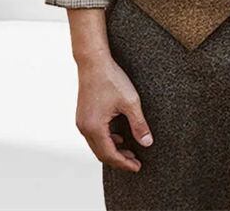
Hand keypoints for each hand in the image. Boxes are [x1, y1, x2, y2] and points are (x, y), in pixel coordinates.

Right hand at [75, 51, 152, 172]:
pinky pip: (94, 134)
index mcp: (94, 127)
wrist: (93, 62)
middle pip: (101, 153)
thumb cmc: (111, 79)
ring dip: (113, 150)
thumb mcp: (130, 102)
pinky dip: (106, 140)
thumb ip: (139, 124)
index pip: (110, 154)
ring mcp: (82, 121)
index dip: (124, 163)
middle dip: (119, 159)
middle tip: (135, 162)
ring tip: (130, 151)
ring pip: (97, 145)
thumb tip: (147, 143)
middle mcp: (84, 127)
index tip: (137, 167)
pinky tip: (119, 136)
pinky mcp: (83, 114)